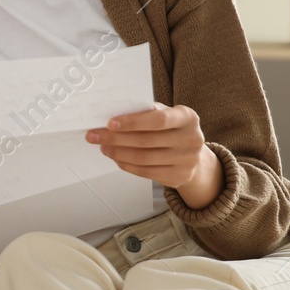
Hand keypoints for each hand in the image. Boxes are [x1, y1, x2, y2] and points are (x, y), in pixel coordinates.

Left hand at [85, 102, 223, 207]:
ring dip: (118, 152)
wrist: (193, 155)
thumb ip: (147, 112)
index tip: (110, 123)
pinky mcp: (178, 176)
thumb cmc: (173, 130)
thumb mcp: (167, 115)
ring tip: (104, 147)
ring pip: (143, 158)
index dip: (132, 122)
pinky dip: (127, 165)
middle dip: (116, 138)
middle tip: (96, 135)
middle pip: (146, 140)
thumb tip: (115, 113)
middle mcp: (191, 139)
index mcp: (188, 117)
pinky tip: (117, 158)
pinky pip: (146, 172)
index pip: (158, 120)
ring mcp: (186, 160)